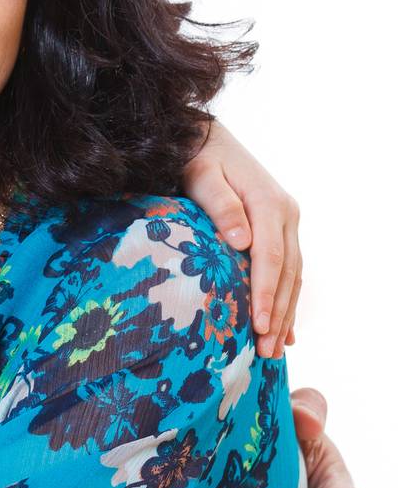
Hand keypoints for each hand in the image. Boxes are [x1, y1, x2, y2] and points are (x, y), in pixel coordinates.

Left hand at [182, 119, 300, 356]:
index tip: (257, 325)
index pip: (270, 257)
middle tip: (266, 351)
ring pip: (292, 275)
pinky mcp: (279, 228)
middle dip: (277, 313)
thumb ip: (220, 205)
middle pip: (286, 272)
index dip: (265, 294)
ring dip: (285, 312)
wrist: (204, 137)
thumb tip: (242, 241)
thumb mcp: (202, 175)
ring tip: (274, 348)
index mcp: (269, 203)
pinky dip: (286, 298)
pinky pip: (288, 269)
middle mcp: (285, 214)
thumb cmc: (196, 157)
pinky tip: (284, 328)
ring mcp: (286, 222)